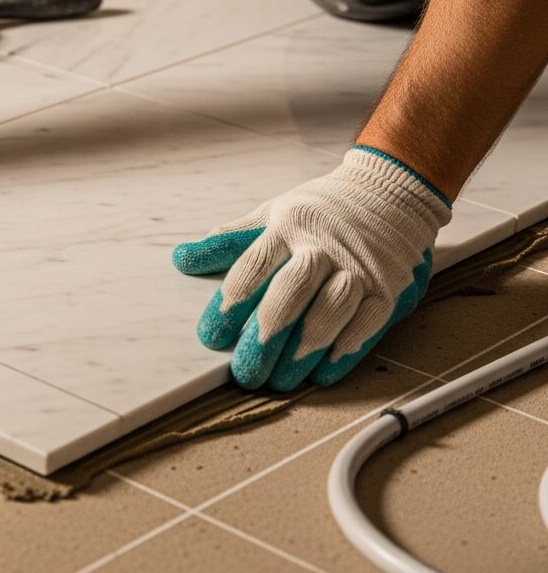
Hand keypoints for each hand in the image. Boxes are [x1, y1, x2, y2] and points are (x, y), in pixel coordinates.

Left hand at [172, 147, 450, 389]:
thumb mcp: (271, 213)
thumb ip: (230, 241)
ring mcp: (359, 268)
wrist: (391, 192)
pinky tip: (322, 373)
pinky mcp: (388, 289)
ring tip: (280, 380)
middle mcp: (323, 247)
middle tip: (244, 372)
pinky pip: (366, 325)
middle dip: (265, 336)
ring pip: (330, 313)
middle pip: (290, 294)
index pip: (252, 267)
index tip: (210, 337)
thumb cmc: (320, 212)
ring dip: (303, 352)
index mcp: (287, 226)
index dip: (229, 305)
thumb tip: (181, 258)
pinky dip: (344, 352)